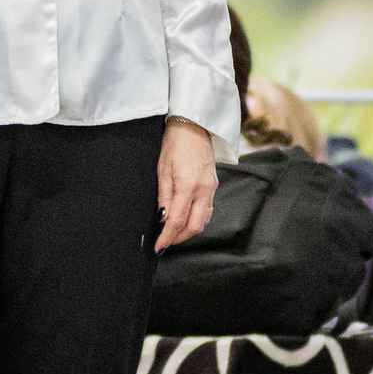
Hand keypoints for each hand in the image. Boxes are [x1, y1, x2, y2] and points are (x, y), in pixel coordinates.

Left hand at [156, 118, 216, 251]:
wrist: (194, 127)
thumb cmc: (174, 145)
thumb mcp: (162, 171)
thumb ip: (164, 198)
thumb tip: (162, 219)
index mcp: (187, 186)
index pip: (177, 221)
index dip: (167, 237)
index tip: (159, 246)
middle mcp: (203, 190)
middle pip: (194, 227)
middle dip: (179, 237)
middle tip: (165, 240)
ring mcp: (211, 188)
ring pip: (203, 220)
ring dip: (189, 230)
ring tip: (174, 230)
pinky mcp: (213, 185)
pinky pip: (208, 210)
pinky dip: (197, 218)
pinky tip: (187, 216)